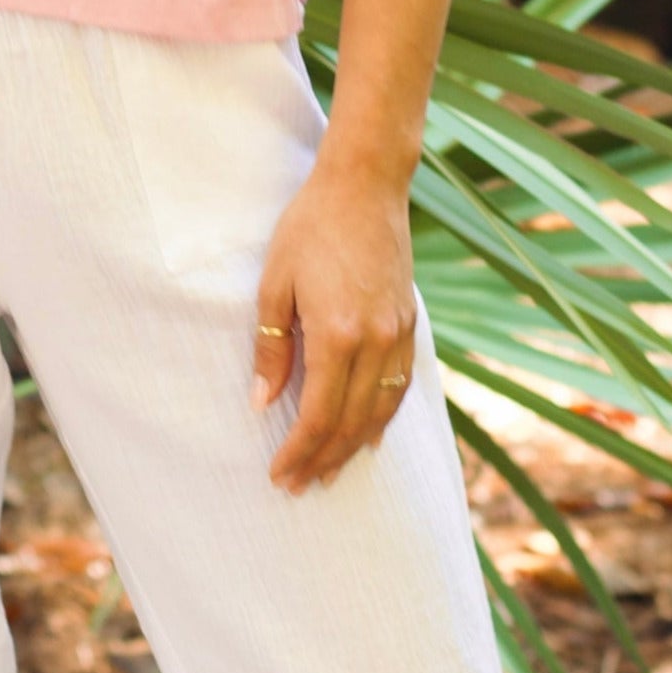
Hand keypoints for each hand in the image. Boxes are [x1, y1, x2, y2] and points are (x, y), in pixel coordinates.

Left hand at [252, 156, 418, 491]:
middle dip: (324, 459)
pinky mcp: (409, 323)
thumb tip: (262, 403)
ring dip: (354, 446)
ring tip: (331, 470)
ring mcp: (398, 334)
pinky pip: (400, 385)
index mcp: (337, 335)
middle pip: (351, 422)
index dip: (299, 452)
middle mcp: (375, 342)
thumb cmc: (310, 228)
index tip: (279, 474)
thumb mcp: (275, 284)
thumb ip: (271, 347)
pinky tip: (369, 434)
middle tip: (299, 486)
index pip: (318, 415)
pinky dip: (384, 416)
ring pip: (381, 410)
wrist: (365, 187)